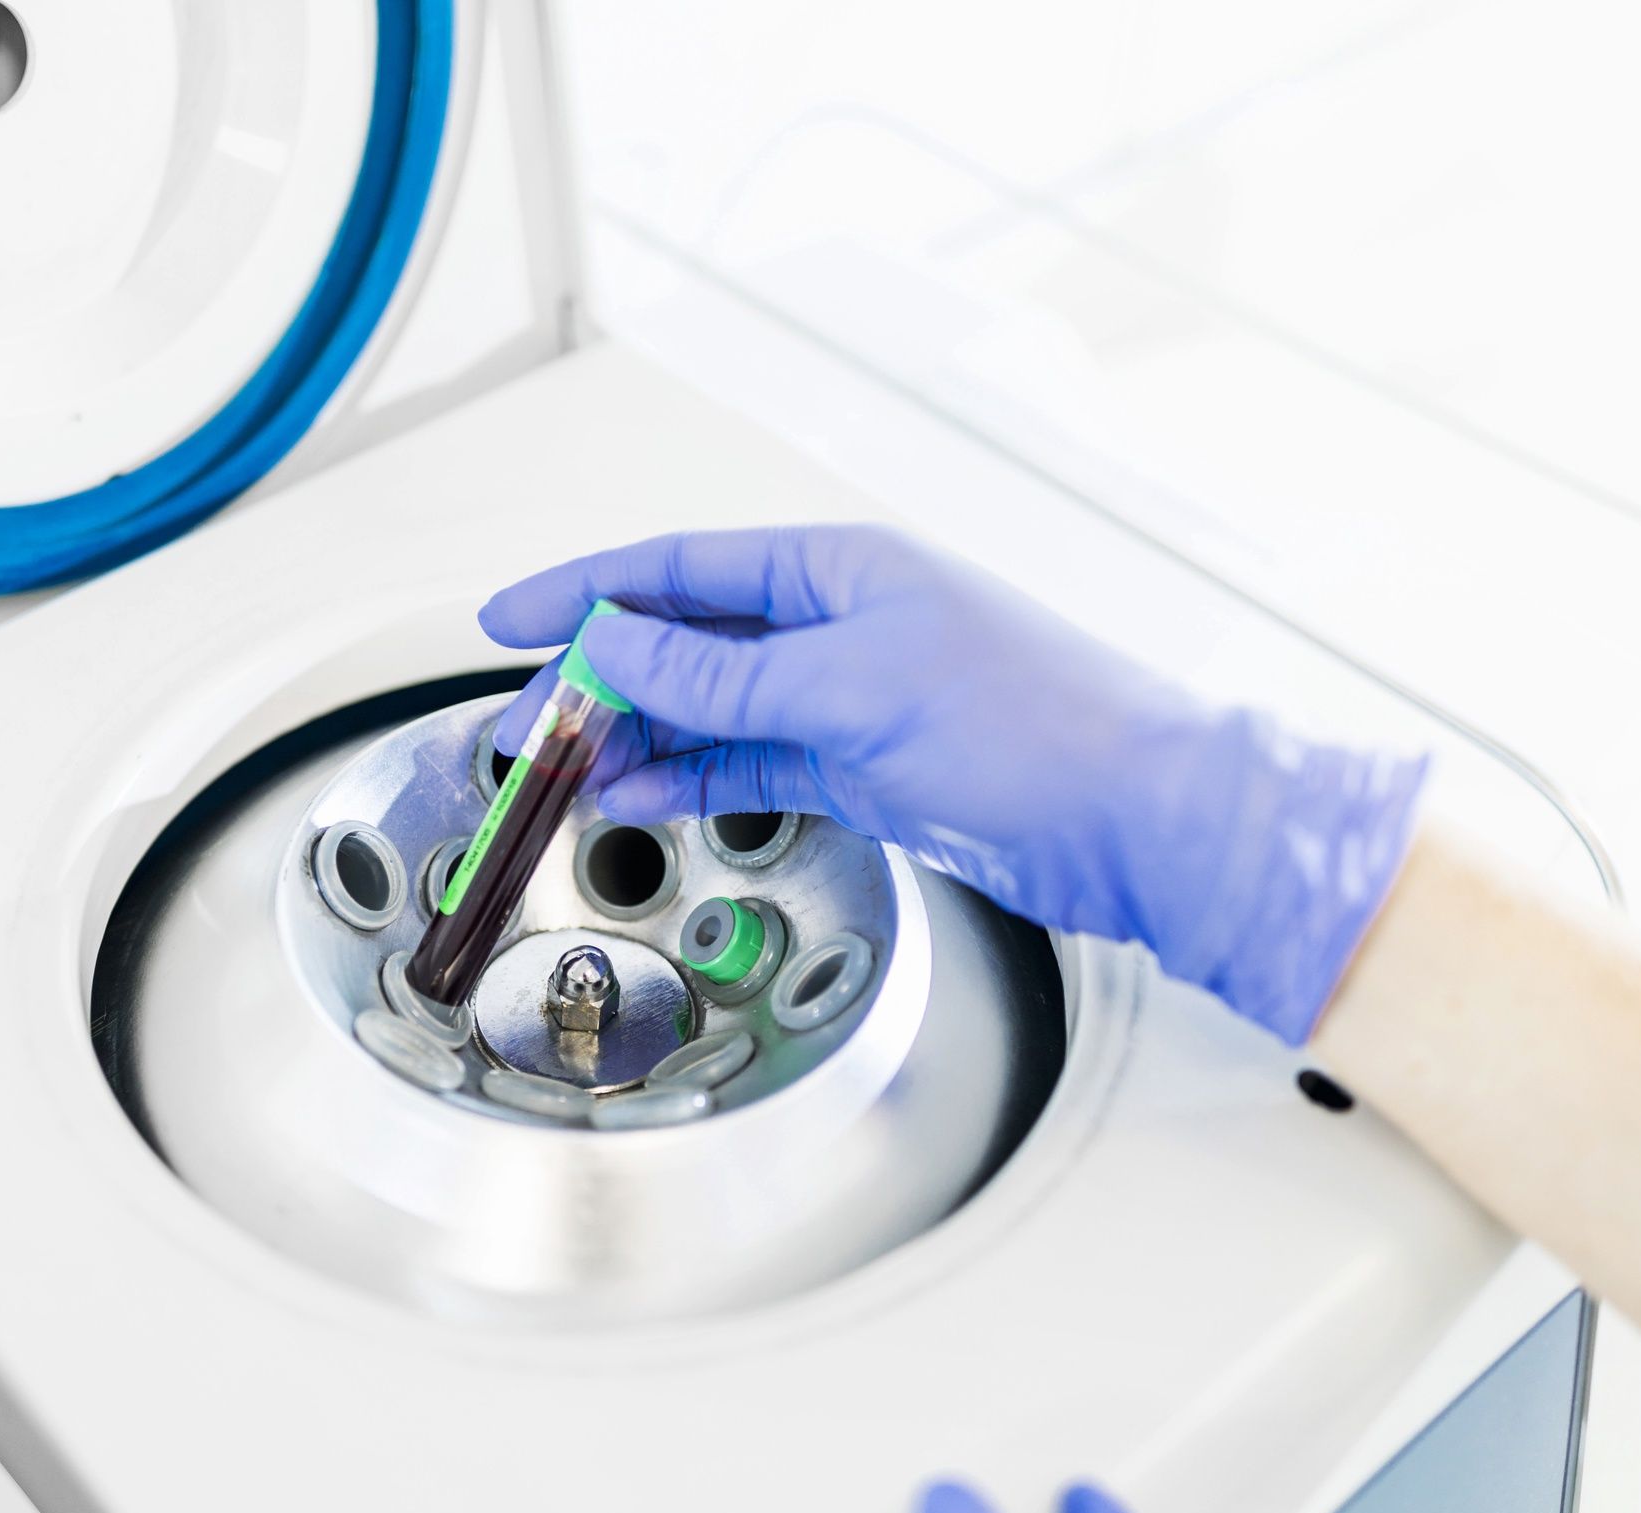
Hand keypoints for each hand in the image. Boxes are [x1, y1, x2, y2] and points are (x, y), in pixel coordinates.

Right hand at [480, 527, 1424, 1043]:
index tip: (502, 618)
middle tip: (517, 726)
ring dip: (631, 739)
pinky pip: (747, 764)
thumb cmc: (1027, 725)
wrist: (1138, 820)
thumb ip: (720, 676)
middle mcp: (833, 622)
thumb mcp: (852, 690)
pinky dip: (689, 780)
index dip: (583, 590)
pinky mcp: (861, 767)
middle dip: (594, 678)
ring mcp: (844, 698)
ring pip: (706, 708)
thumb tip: (610, 647)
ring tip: (557, 775)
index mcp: (834, 567)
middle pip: (682, 637)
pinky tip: (632, 799)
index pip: (677, 565)